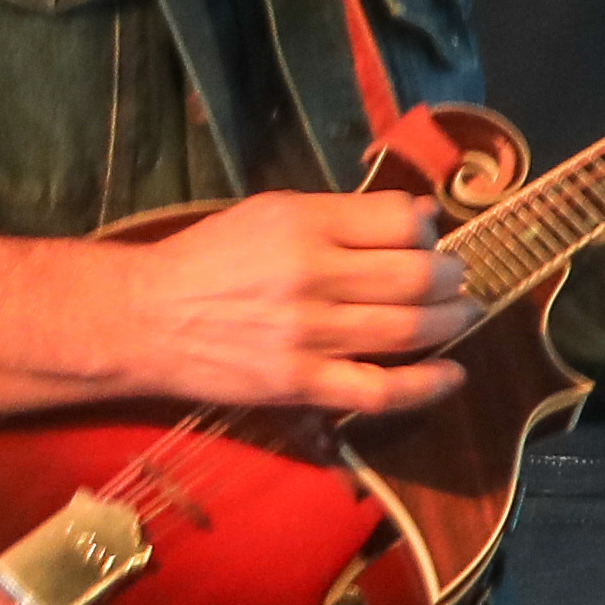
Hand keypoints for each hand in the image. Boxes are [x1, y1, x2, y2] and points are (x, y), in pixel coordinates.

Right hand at [0, 189, 471, 423]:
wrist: (142, 319)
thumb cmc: (209, 261)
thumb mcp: (270, 214)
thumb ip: (342, 216)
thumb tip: (421, 216)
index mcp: (303, 223)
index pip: (403, 222)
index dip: (430, 229)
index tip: (431, 237)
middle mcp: (311, 275)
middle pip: (418, 277)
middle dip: (451, 277)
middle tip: (455, 279)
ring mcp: (308, 334)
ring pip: (411, 329)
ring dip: (452, 321)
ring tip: (462, 315)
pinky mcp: (300, 383)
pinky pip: (382, 390)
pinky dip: (429, 384)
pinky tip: (454, 373)